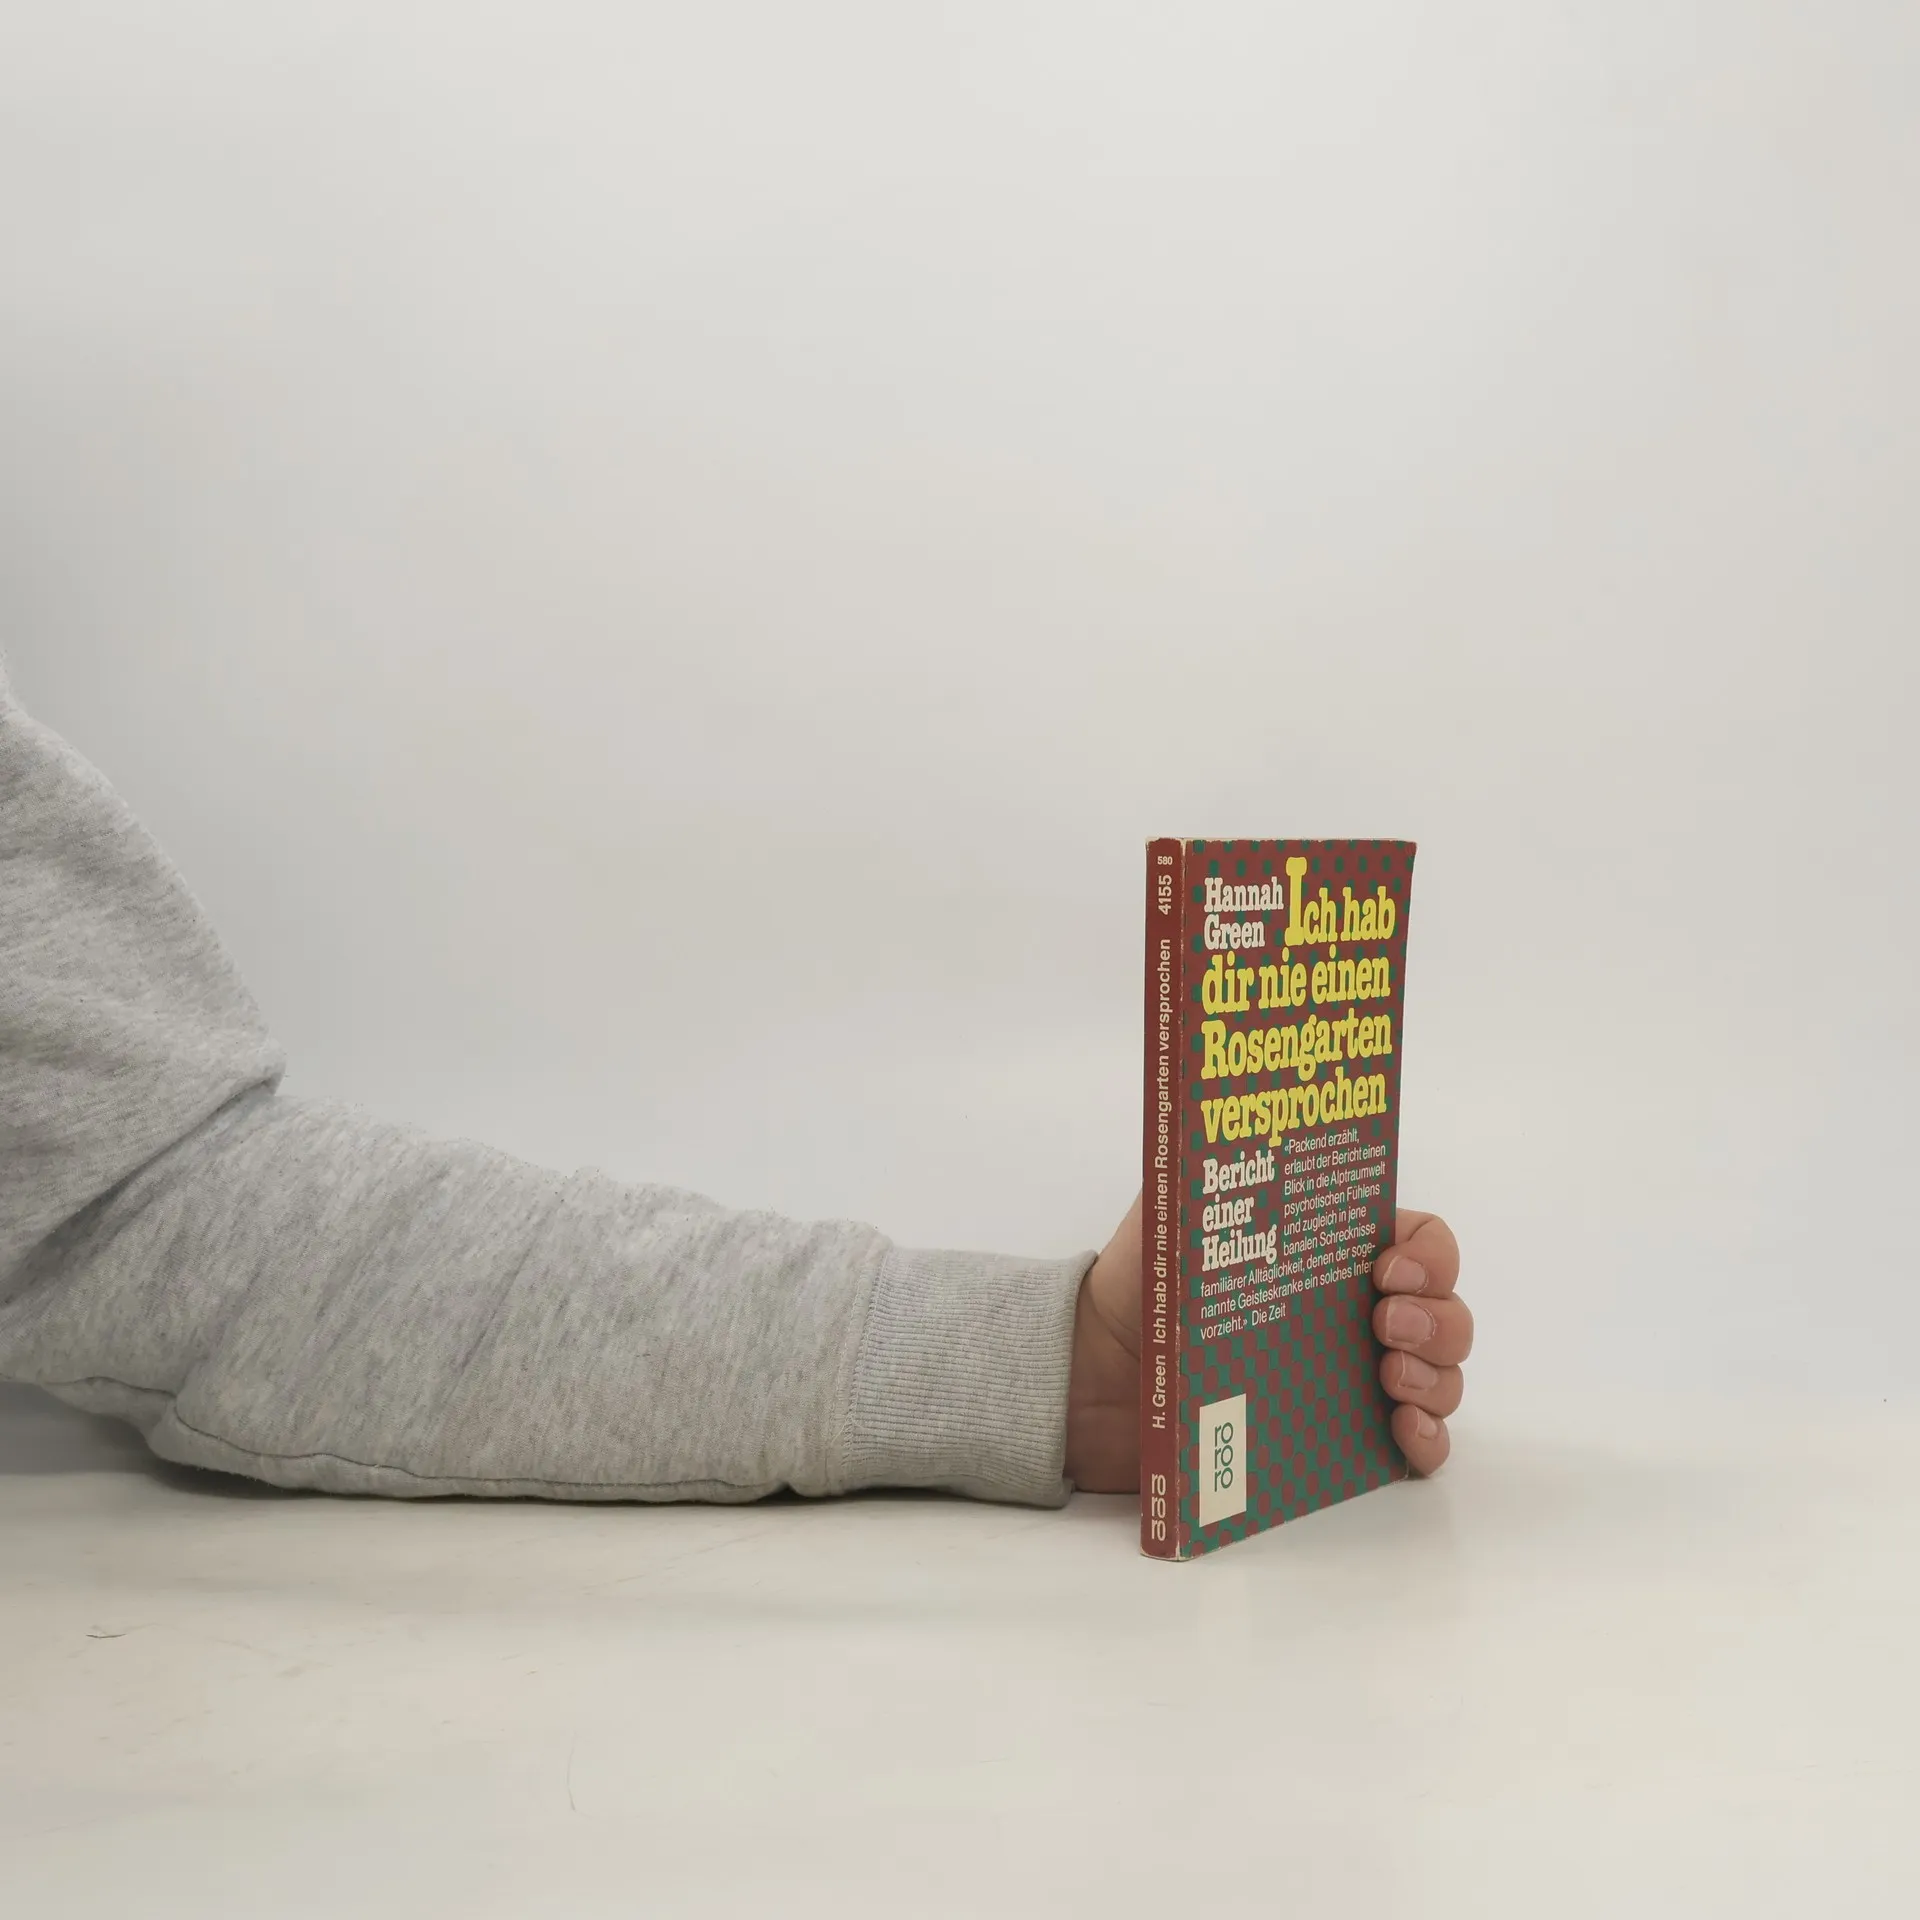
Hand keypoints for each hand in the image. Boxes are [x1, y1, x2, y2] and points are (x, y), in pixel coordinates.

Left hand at [1064, 1195, 1469, 1490]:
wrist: (1100, 1370)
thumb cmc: (1145, 1282)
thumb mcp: (1174, 1210)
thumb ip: (1207, 1168)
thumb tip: (1220, 1120)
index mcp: (1336, 1250)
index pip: (1422, 1241)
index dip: (1429, 1255)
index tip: (1388, 1270)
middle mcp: (1359, 1312)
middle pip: (1447, 1312)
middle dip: (1438, 1318)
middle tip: (1388, 1325)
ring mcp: (1359, 1379)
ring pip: (1442, 1376)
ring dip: (1436, 1376)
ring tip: (1390, 1379)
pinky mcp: (1344, 1440)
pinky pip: (1420, 1447)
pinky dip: (1428, 1441)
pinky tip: (1403, 1431)